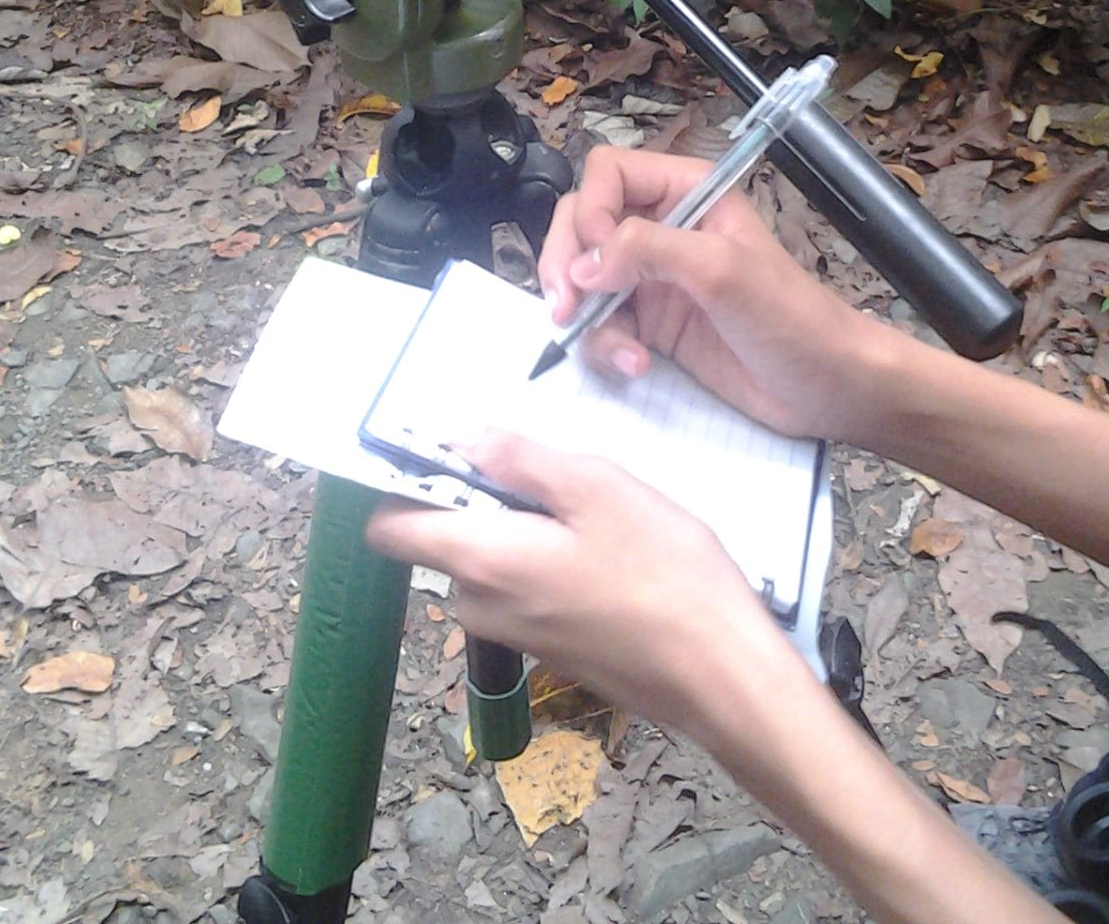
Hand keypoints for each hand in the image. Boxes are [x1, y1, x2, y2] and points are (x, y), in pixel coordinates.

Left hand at [366, 430, 794, 734]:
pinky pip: (524, 588)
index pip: (389, 527)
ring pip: (492, 560)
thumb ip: (519, 459)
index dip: (403, 480)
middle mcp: (481, 605)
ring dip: (526, 528)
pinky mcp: (550, 649)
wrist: (719, 672)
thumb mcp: (596, 487)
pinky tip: (611, 553)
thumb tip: (459, 437)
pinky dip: (549, 560)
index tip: (447, 447)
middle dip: (486, 497)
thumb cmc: (662, 571)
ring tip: (596, 513)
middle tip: (559, 475)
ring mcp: (516, 634)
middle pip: (446, 537)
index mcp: (480, 561)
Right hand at [537, 144, 893, 444]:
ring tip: (620, 351)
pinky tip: (635, 365)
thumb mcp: (722, 270)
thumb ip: (649, 250)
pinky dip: (606, 347)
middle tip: (565, 308)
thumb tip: (584, 264)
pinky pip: (601, 325)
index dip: (591, 212)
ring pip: (584, 280)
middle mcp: (664, 228)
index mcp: (688, 193)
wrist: (827, 387)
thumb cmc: (792, 317)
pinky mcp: (653, 325)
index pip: (608, 173)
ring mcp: (654, 279)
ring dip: (587, 318)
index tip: (595, 261)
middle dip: (568, 266)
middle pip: (582, 224)